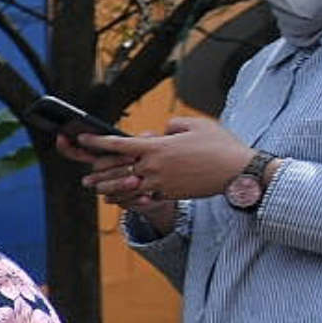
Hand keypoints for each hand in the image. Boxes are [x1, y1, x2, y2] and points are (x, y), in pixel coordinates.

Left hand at [79, 112, 249, 216]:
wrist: (238, 172)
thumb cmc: (220, 145)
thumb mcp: (196, 124)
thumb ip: (172, 125)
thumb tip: (161, 132)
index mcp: (157, 147)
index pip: (119, 144)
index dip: (97, 141)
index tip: (83, 138)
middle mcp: (154, 166)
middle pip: (117, 170)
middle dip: (98, 172)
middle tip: (86, 176)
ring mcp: (160, 183)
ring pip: (126, 187)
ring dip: (108, 188)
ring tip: (96, 189)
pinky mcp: (169, 194)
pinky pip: (143, 197)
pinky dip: (129, 197)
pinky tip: (120, 197)